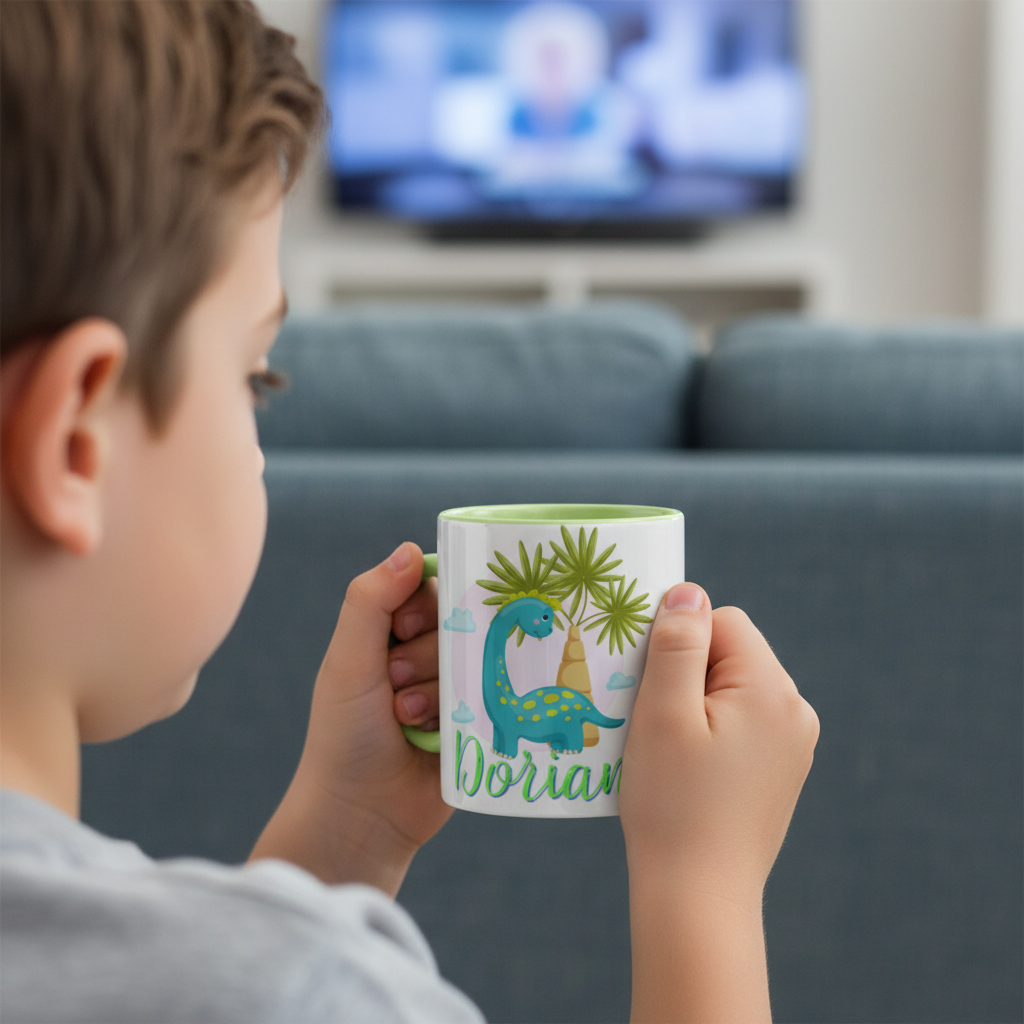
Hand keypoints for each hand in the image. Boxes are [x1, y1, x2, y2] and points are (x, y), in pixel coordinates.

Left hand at [251, 542, 450, 895]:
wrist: (361, 815)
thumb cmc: (343, 735)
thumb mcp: (348, 662)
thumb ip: (369, 602)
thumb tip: (408, 549)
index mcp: (390, 633)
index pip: (430, 588)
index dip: (424, 604)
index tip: (401, 631)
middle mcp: (425, 656)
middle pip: (457, 622)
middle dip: (425, 656)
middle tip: (394, 686)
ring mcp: (454, 689)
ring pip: (476, 660)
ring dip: (439, 691)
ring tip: (408, 721)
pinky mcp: (478, 722)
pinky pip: (494, 697)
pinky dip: (465, 714)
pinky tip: (438, 737)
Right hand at [620, 582, 818, 1022]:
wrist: (698, 897)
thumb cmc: (672, 803)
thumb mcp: (662, 713)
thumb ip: (676, 644)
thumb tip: (688, 591)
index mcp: (772, 689)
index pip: (722, 622)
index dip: (677, 642)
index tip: (648, 684)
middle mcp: (795, 711)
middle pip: (728, 654)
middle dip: (683, 673)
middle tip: (650, 720)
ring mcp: (793, 745)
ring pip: (729, 689)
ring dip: (691, 703)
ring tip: (663, 749)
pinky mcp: (779, 771)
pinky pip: (738, 723)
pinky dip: (706, 731)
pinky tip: (683, 769)